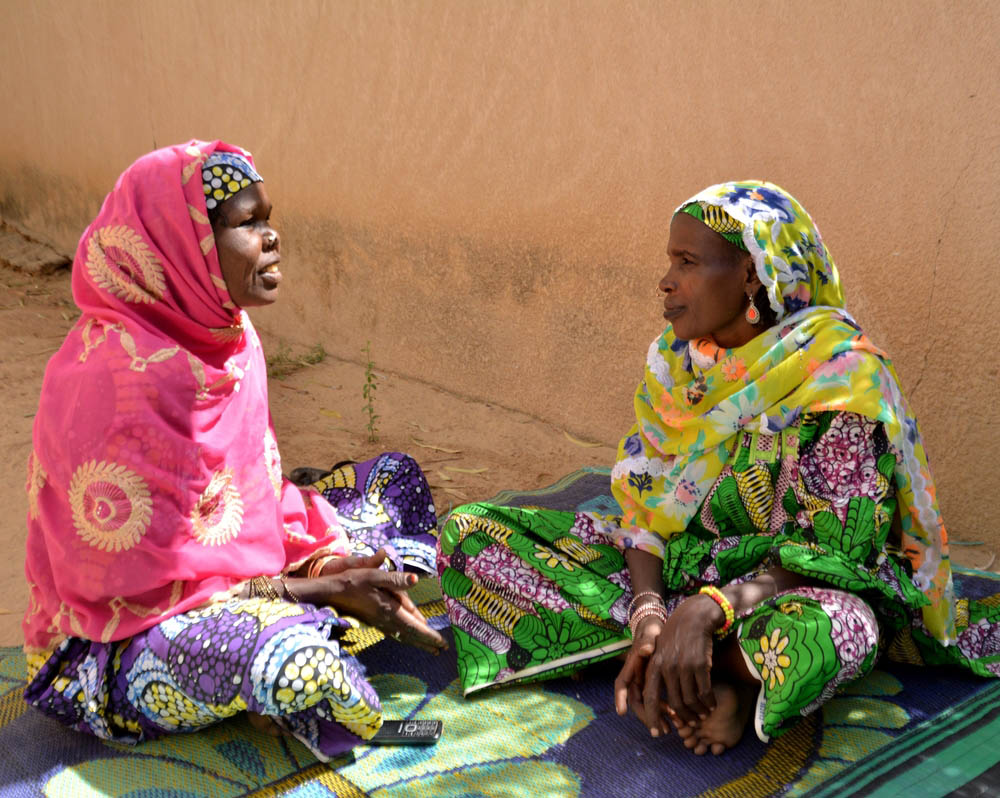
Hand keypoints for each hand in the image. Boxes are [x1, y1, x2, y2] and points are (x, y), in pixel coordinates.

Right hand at [290, 549, 446, 653]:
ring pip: (403, 635)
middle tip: (442, 649)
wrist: (332, 592)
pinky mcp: (374, 621)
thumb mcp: (375, 575)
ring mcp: (379, 622)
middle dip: (426, 642)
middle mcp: (386, 620)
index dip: (429, 635)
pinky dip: (405, 636)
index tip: (442, 644)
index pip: (414, 626)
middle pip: (411, 634)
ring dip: (417, 641)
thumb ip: (396, 579)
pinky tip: (407, 636)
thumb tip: (415, 580)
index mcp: (390, 610)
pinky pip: (394, 632)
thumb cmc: (354, 581)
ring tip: (430, 647)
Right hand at [614, 613, 671, 735]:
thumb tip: (645, 649)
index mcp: (632, 666)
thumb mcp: (650, 633)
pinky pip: (659, 701)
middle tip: (660, 730)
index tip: (621, 712)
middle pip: (637, 702)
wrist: (659, 629)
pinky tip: (679, 718)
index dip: (620, 698)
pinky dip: (668, 711)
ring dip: (660, 717)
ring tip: (674, 728)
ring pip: (649, 705)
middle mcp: (636, 677)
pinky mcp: (656, 684)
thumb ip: (647, 641)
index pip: (621, 684)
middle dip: (648, 716)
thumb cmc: (653, 630)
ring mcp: (646, 682)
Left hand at [643, 593, 722, 729]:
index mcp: (654, 665)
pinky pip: (705, 692)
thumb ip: (656, 673)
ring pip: (691, 700)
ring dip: (698, 712)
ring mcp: (684, 666)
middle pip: (674, 703)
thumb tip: (654, 699)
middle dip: (683, 718)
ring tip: (703, 716)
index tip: (658, 733)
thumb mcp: (659, 651)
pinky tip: (711, 706)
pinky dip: (709, 703)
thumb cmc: (675, 636)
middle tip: (690, 725)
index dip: (653, 717)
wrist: (693, 617)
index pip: (650, 697)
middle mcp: (667, 667)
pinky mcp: (701, 665)